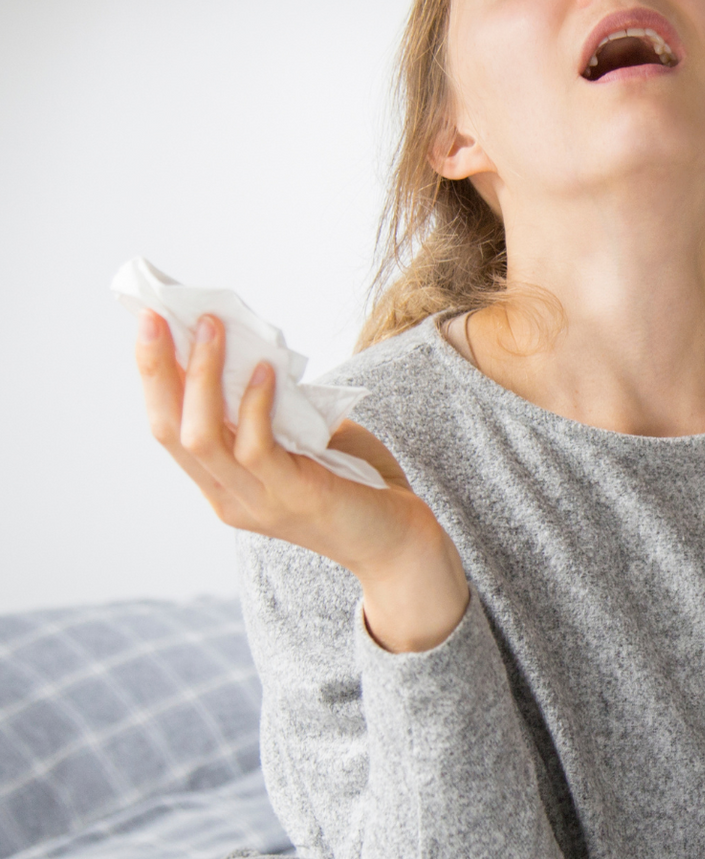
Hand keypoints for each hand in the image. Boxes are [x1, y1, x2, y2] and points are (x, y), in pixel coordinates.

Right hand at [135, 310, 468, 651]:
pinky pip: (256, 447)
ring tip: (210, 327)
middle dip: (155, 369)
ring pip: (201, 438)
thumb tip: (258, 356)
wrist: (401, 542)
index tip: (150, 324)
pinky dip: (255, 404)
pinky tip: (266, 370)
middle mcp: (230, 497)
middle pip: (170, 430)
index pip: (170, 428)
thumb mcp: (304, 442)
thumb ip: (278, 412)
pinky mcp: (292, 497)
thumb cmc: (358, 486)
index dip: (154, 377)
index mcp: (225, 484)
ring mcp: (257, 501)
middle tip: (153, 316)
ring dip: (201, 376)